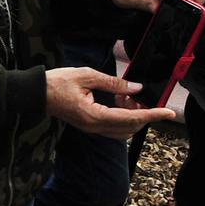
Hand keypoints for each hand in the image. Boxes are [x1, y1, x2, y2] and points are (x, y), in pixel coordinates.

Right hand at [45, 67, 174, 137]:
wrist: (35, 93)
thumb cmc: (57, 82)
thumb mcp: (87, 75)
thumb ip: (114, 83)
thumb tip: (137, 88)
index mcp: (94, 115)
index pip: (131, 118)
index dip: (153, 114)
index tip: (169, 112)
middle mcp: (94, 127)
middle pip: (130, 128)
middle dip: (142, 114)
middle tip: (138, 94)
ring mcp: (91, 128)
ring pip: (123, 130)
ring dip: (132, 116)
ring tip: (126, 95)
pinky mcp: (88, 126)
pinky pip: (113, 127)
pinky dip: (122, 116)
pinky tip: (118, 100)